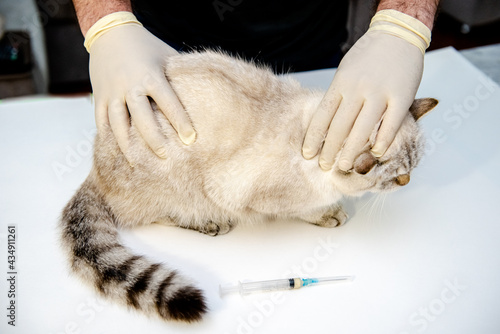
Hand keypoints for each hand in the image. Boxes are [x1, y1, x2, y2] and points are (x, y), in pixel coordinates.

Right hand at [87, 14, 195, 161]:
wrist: (109, 32)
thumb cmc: (146, 45)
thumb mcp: (166, 56)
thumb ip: (180, 75)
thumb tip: (203, 94)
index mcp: (151, 75)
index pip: (168, 103)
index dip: (180, 122)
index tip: (190, 139)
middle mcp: (130, 85)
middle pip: (142, 118)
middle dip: (153, 139)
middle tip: (165, 156)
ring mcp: (112, 91)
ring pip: (118, 123)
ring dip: (127, 145)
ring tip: (137, 162)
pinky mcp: (98, 95)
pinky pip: (101, 120)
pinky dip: (107, 137)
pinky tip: (116, 152)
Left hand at [302, 10, 429, 171]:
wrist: (398, 34)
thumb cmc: (367, 56)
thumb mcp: (345, 71)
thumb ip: (338, 95)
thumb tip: (326, 124)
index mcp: (341, 83)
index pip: (322, 116)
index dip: (314, 137)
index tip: (308, 154)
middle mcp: (358, 89)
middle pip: (340, 126)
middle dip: (329, 150)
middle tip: (324, 166)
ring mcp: (380, 93)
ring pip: (362, 129)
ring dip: (351, 151)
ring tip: (343, 166)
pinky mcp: (402, 97)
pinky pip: (391, 125)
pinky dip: (382, 141)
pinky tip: (375, 153)